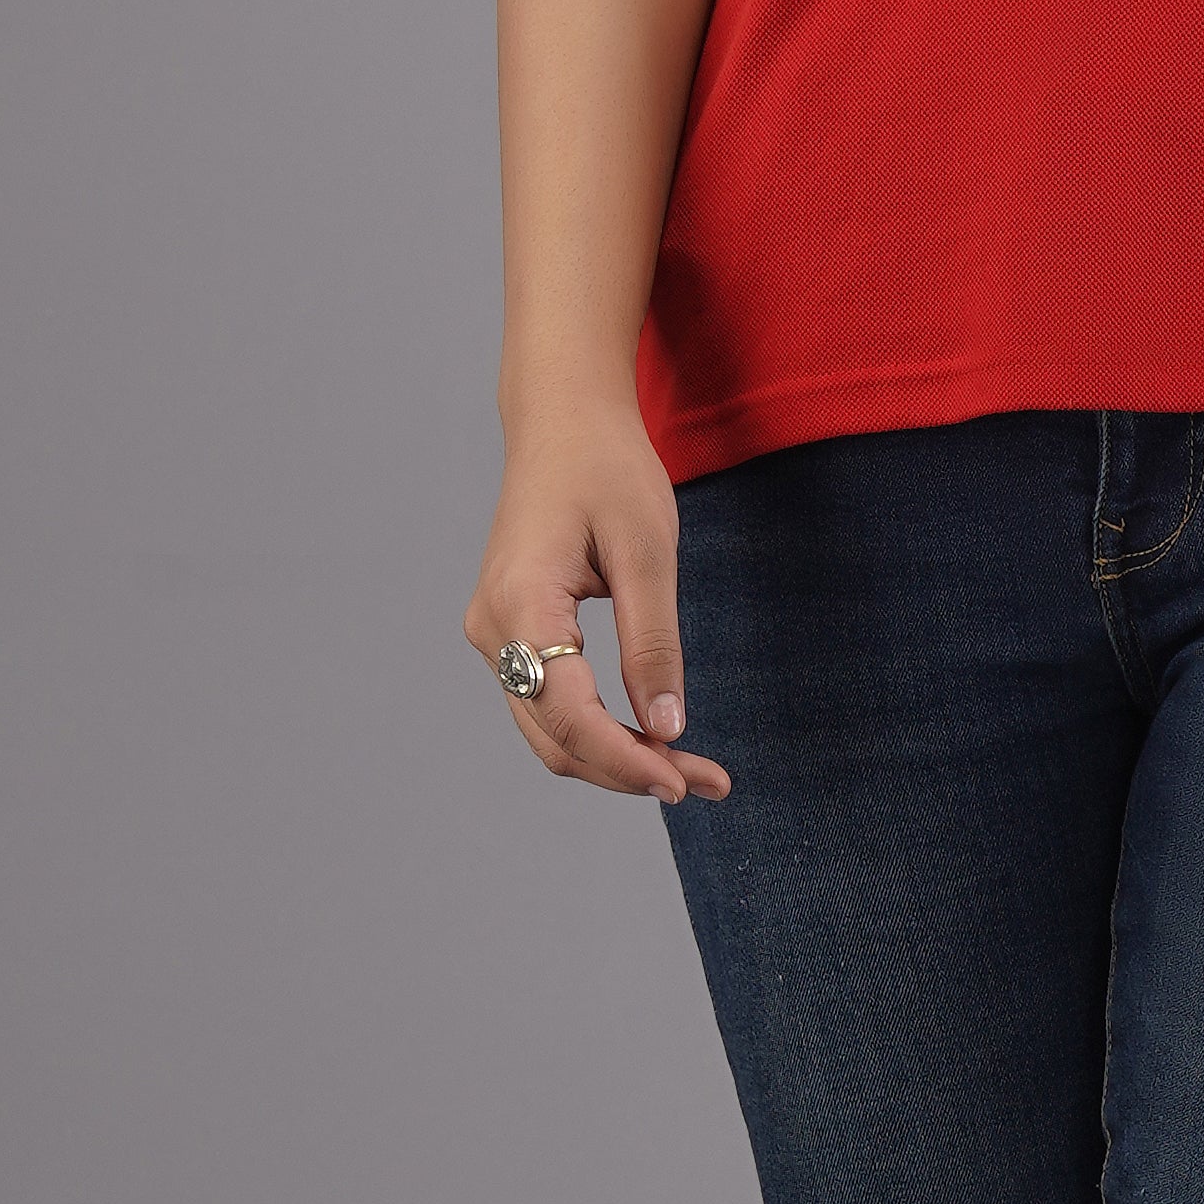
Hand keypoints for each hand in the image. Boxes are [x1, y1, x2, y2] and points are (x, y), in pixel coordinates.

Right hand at [464, 396, 729, 802]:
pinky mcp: (511, 634)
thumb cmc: (607, 468)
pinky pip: (551, 703)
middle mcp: (493, 628)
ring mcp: (495, 634)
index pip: (568, 713)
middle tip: (711, 783)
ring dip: (617, 757)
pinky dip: (600, 729)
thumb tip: (667, 729)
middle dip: (630, 770)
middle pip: (556, 736)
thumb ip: (654, 643)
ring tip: (693, 771)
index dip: (624, 759)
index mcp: (520, 604)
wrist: (562, 420)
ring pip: (551, 729)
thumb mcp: (647, 551)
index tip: (683, 783)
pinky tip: (653, 738)